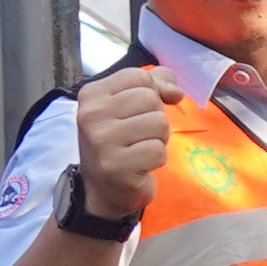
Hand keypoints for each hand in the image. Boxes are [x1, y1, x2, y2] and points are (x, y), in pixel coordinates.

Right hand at [68, 63, 176, 222]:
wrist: (102, 189)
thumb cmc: (118, 142)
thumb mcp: (129, 105)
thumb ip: (155, 83)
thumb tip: (175, 91)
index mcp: (91, 94)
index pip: (139, 76)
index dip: (152, 93)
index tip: (139, 112)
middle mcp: (91, 115)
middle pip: (150, 98)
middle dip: (155, 118)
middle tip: (138, 135)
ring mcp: (101, 142)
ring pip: (159, 123)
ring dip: (158, 139)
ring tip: (139, 149)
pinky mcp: (116, 167)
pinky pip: (157, 150)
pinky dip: (156, 159)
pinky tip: (140, 165)